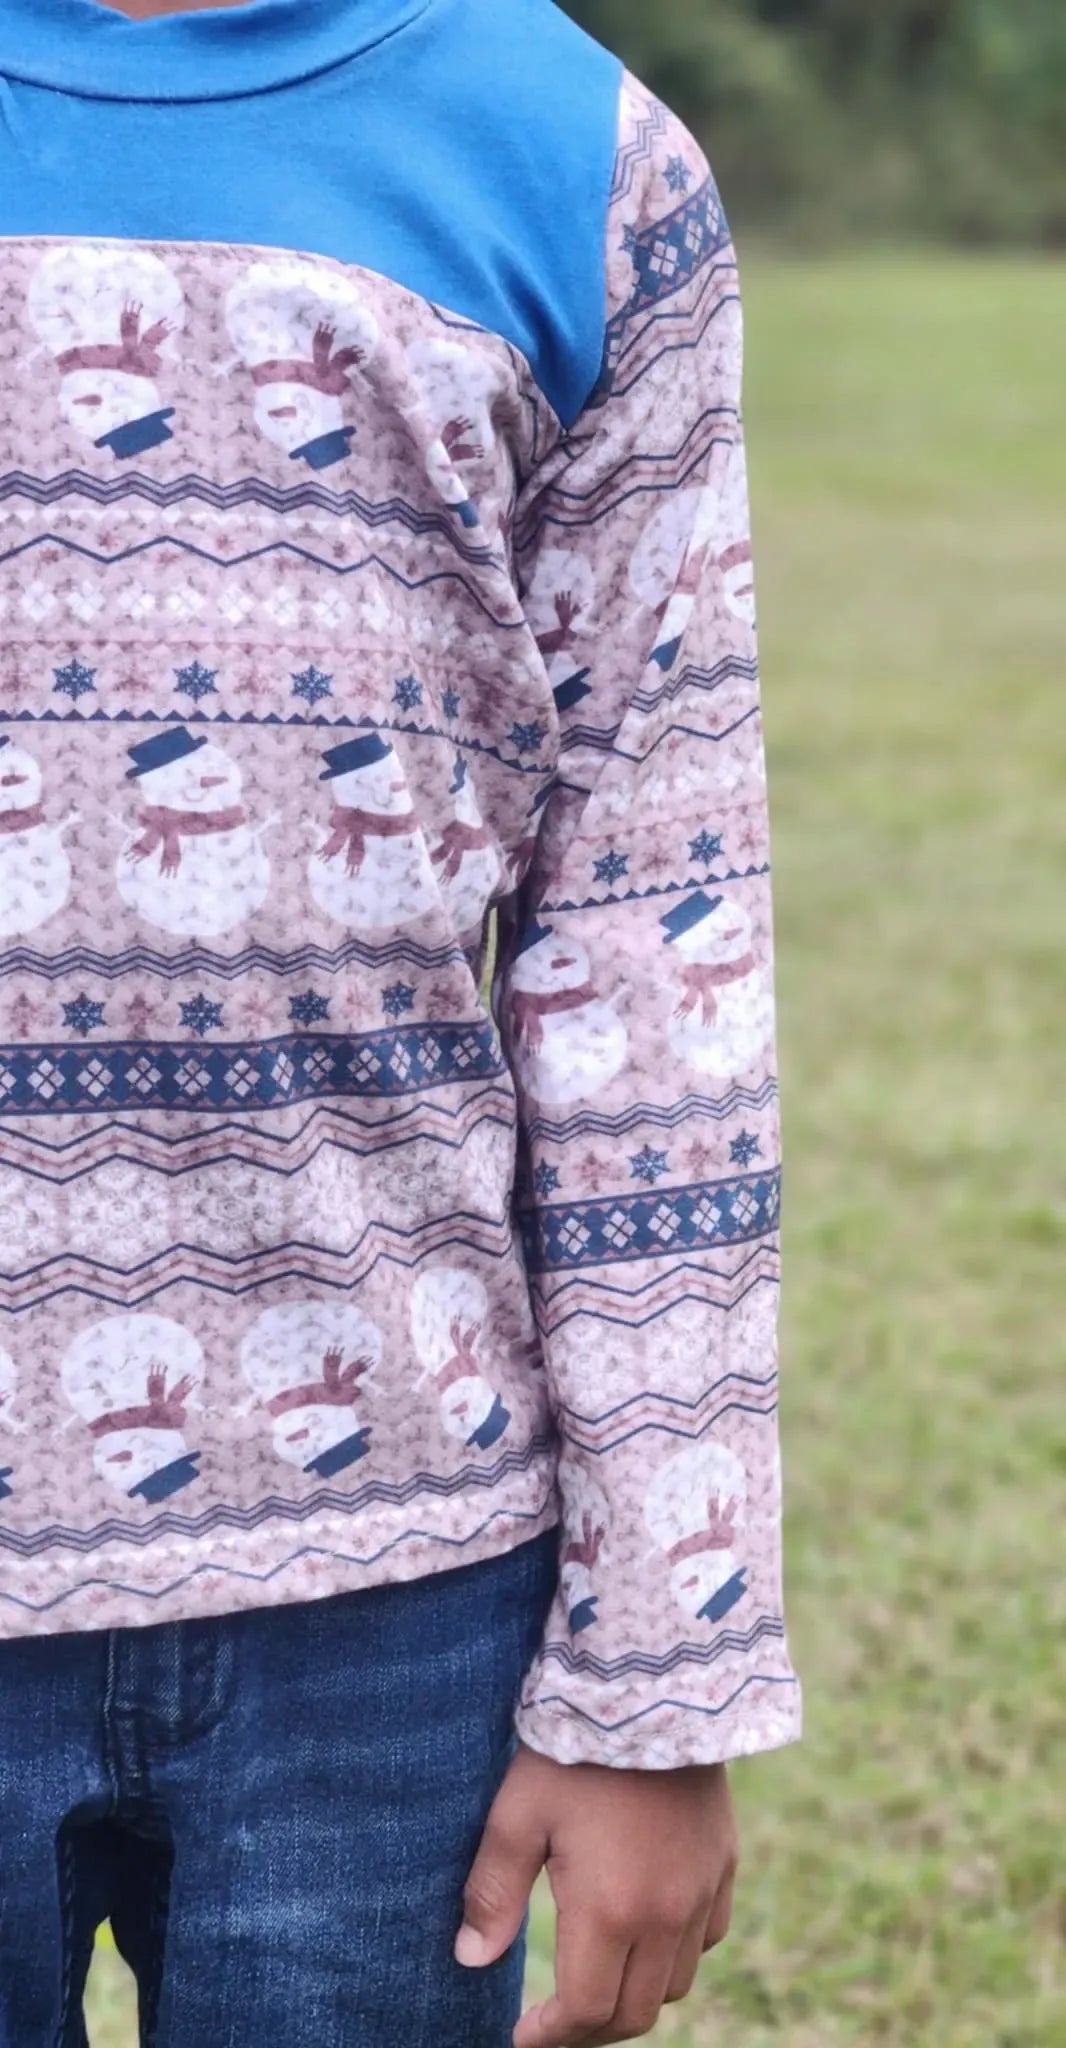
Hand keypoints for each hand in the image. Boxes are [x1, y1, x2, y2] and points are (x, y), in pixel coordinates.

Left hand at [455, 1741, 737, 2045]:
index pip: (585, 2010)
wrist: (654, 1685)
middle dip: (589, 2030)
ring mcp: (702, 1890)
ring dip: (633, 1995)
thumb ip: (493, 1891)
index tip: (522, 2036)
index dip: (550, 2035)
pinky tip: (645, 1932)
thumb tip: (470, 1959)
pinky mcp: (724, 1863)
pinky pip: (707, 1937)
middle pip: (633, 2012)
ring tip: (595, 1981)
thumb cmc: (575, 1750)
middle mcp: (666, 1914)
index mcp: (610, 1910)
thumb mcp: (519, 1814)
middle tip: (553, 2023)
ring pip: (674, 1982)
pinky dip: (675, 1954)